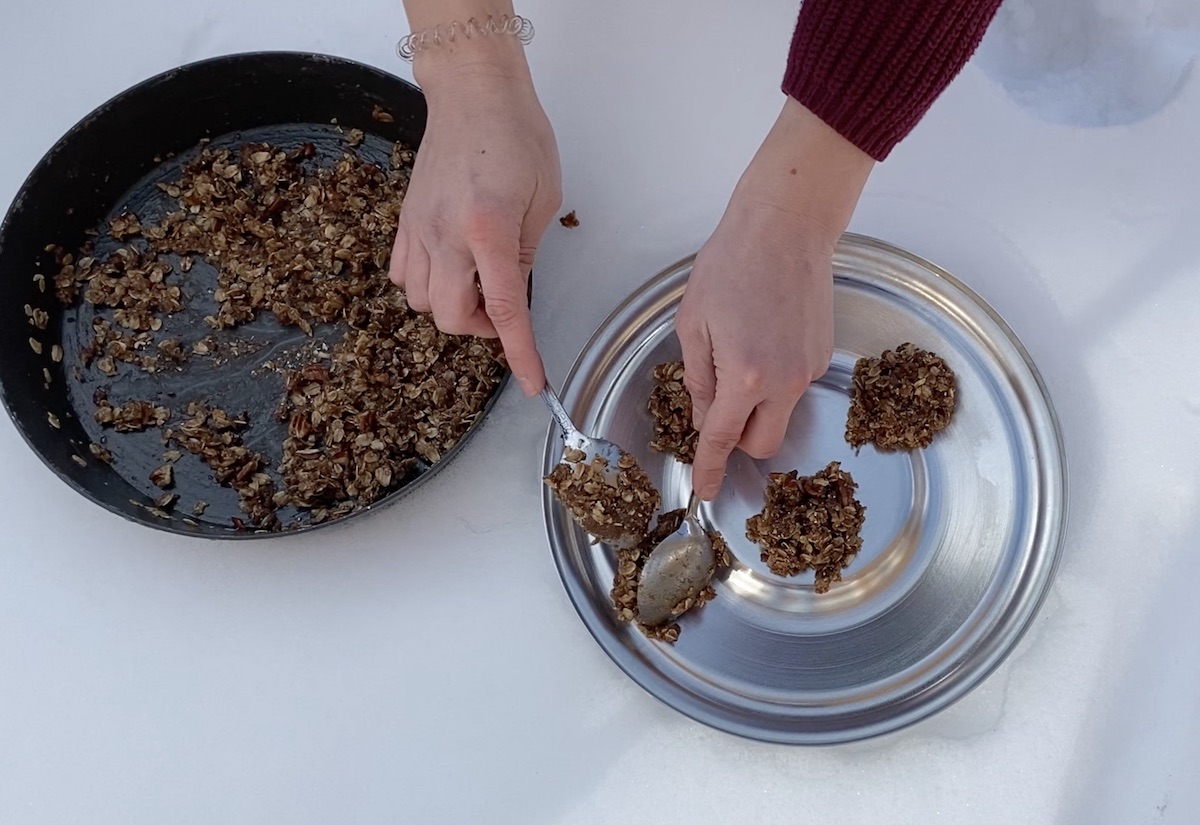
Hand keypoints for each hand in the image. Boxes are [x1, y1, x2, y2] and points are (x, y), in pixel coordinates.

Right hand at [389, 46, 561, 394]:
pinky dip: (427, 286)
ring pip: (422, 302)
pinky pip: (404, 276)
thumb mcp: (543, 199)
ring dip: (454, 307)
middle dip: (481, 327)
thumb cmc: (516, 134)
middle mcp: (445, 232)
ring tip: (480, 284)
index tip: (534, 383)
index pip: (505, 309)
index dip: (520, 353)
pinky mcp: (405, 220)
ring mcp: (418, 227)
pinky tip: (451, 268)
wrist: (472, 92)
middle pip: (450, 316)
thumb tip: (514, 295)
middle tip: (505, 308)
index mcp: (488, 227)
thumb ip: (527, 254)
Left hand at [677, 99, 874, 499]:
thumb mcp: (694, 322)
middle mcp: (784, 381)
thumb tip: (702, 417)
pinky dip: (774, 380)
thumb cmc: (733, 263)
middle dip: (738, 441)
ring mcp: (809, 369)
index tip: (705, 490)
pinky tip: (762, 337)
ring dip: (756, 406)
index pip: (722, 439)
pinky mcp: (823, 356)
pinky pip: (794, 387)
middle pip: (763, 444)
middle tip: (717, 409)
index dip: (710, 469)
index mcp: (744, 375)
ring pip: (780, 415)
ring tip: (739, 353)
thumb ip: (696, 378)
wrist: (787, 226)